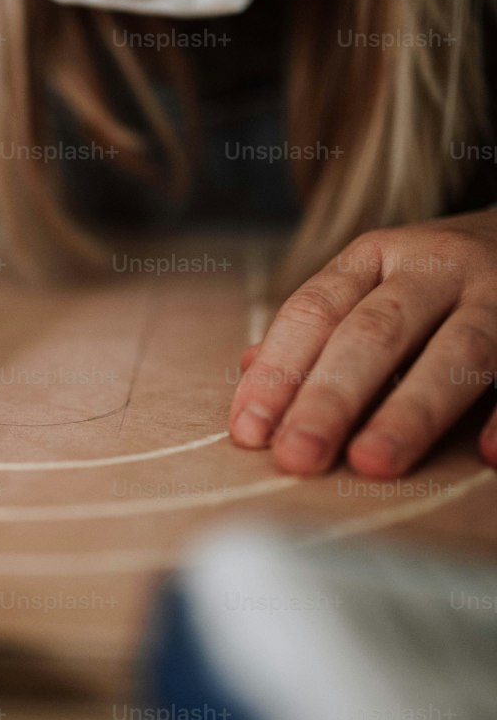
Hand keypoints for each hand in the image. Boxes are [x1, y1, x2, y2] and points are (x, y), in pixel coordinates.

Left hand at [229, 211, 496, 477]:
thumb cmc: (439, 278)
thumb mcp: (375, 282)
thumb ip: (319, 327)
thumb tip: (247, 370)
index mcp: (378, 256)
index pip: (314, 311)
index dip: (280, 371)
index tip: (249, 433)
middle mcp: (438, 266)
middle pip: (376, 331)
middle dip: (332, 397)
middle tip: (298, 456)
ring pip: (457, 351)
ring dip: (413, 410)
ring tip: (372, 463)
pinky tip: (487, 454)